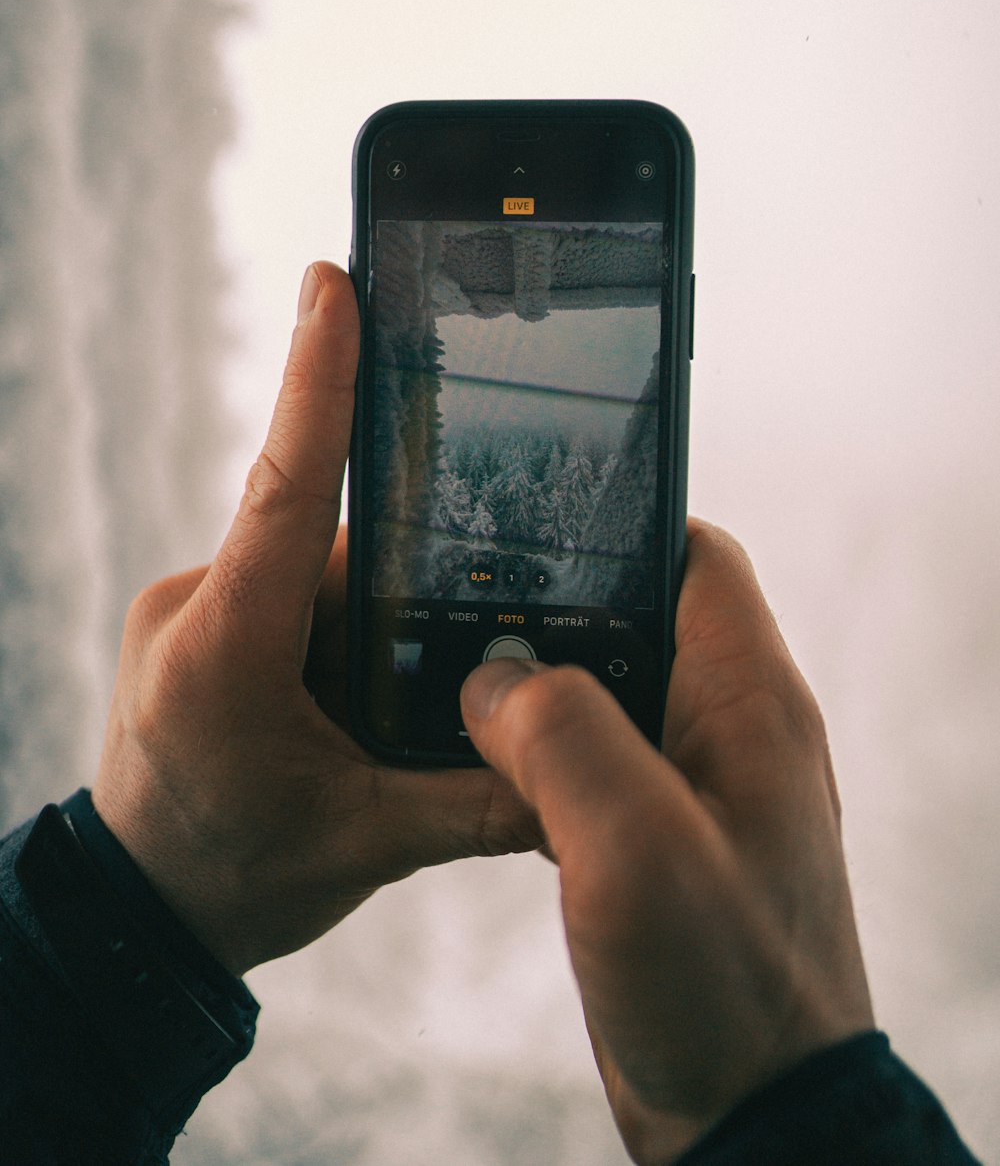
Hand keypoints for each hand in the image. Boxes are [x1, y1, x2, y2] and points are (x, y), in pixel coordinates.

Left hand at [93, 263, 538, 975]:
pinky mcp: (199, 619)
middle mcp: (196, 606)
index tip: (334, 283)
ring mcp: (190, 608)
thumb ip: (479, 799)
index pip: (283, 488)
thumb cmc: (234, 876)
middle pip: (326, 535)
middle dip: (402, 566)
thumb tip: (585, 767)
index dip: (316, 381)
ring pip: (313, 565)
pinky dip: (341, 618)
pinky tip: (366, 681)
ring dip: (372, 607)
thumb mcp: (368, 845)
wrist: (141, 909)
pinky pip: (287, 585)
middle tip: (453, 610)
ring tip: (396, 689)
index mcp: (225, 648)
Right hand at [460, 520, 874, 1164]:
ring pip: (606, 692)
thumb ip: (564, 737)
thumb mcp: (637, 847)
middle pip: (637, 619)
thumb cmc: (722, 989)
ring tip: (449, 681)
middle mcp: (729, 731)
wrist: (749, 1119)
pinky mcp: (659, 842)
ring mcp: (694, 788)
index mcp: (751, 703)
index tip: (530, 528)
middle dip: (552, 606)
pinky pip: (594, 764)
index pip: (698, 558)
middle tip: (460, 603)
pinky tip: (481, 768)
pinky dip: (538, 754)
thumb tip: (492, 676)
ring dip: (537, 687)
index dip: (617, 528)